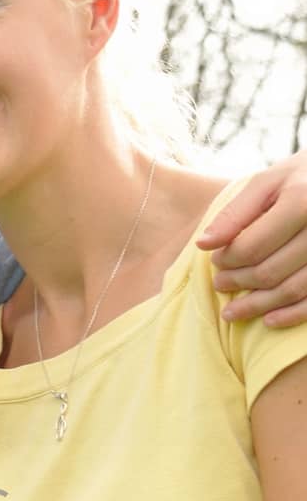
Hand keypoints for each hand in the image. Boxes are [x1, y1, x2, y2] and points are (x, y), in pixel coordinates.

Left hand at [198, 155, 306, 325]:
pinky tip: (269, 321)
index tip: (216, 260)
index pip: (253, 245)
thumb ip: (236, 213)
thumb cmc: (301, 178)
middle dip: (238, 282)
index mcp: (302, 202)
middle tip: (219, 284)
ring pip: (292, 290)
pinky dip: (292, 315)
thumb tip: (203, 244)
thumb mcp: (268, 182)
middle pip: (271, 271)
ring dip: (258, 306)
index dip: (228, 259)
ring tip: (231, 311)